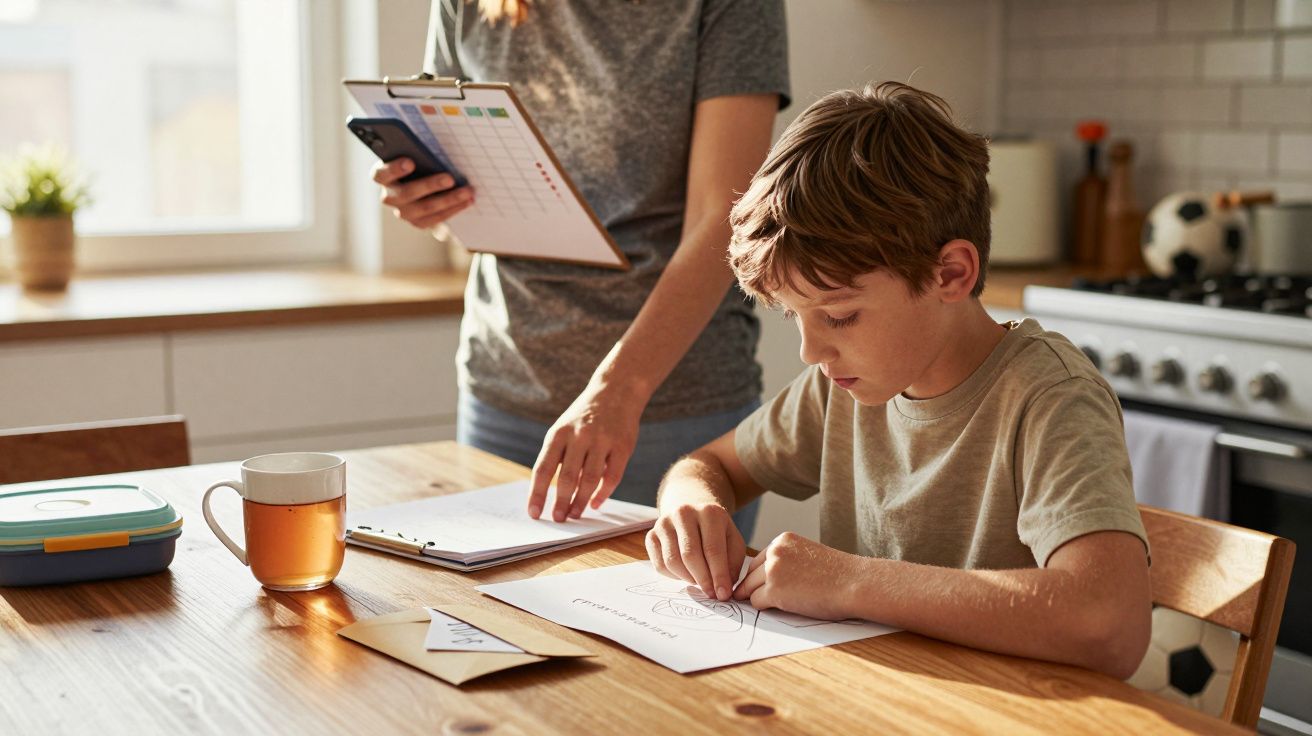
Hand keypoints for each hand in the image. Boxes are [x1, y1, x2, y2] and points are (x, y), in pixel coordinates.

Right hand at [372, 158, 473, 229]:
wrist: (422, 183)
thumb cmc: (417, 161)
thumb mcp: (414, 153)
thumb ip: (416, 149)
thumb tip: (431, 141)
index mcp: (382, 175)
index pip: (381, 174)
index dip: (394, 169)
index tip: (410, 162)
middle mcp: (389, 196)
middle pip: (407, 193)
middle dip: (430, 185)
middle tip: (450, 178)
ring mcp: (403, 212)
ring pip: (424, 208)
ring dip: (448, 199)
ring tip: (467, 191)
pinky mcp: (418, 222)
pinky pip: (435, 218)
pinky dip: (453, 208)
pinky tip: (468, 200)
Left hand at [527, 386, 641, 521]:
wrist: (617, 391)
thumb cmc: (584, 417)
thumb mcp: (564, 429)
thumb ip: (558, 457)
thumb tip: (549, 493)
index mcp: (559, 433)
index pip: (544, 469)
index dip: (537, 494)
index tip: (534, 514)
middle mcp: (579, 436)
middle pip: (567, 477)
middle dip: (561, 502)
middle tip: (558, 519)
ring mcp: (602, 440)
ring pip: (590, 479)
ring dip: (581, 501)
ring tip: (575, 514)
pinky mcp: (622, 446)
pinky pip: (612, 476)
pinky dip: (603, 493)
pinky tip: (596, 503)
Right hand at [645, 502, 745, 601]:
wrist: (693, 513)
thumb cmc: (716, 532)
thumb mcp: (732, 541)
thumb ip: (732, 564)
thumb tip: (723, 589)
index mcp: (709, 512)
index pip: (713, 549)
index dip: (718, 575)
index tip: (723, 594)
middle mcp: (684, 513)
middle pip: (690, 555)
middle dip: (702, 580)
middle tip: (710, 594)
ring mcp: (664, 523)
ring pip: (672, 561)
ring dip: (687, 578)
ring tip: (699, 582)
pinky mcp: (651, 535)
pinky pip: (659, 564)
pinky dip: (673, 576)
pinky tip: (685, 575)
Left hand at [733, 533, 861, 620]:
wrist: (855, 583)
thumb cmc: (839, 574)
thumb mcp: (808, 555)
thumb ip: (787, 561)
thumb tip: (765, 578)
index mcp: (783, 540)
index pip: (759, 560)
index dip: (761, 576)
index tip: (766, 586)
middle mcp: (775, 551)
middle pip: (751, 574)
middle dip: (755, 587)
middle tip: (762, 599)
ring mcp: (772, 570)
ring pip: (750, 589)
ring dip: (760, 598)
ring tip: (781, 604)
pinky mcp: (773, 591)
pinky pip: (756, 602)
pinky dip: (766, 608)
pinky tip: (784, 608)